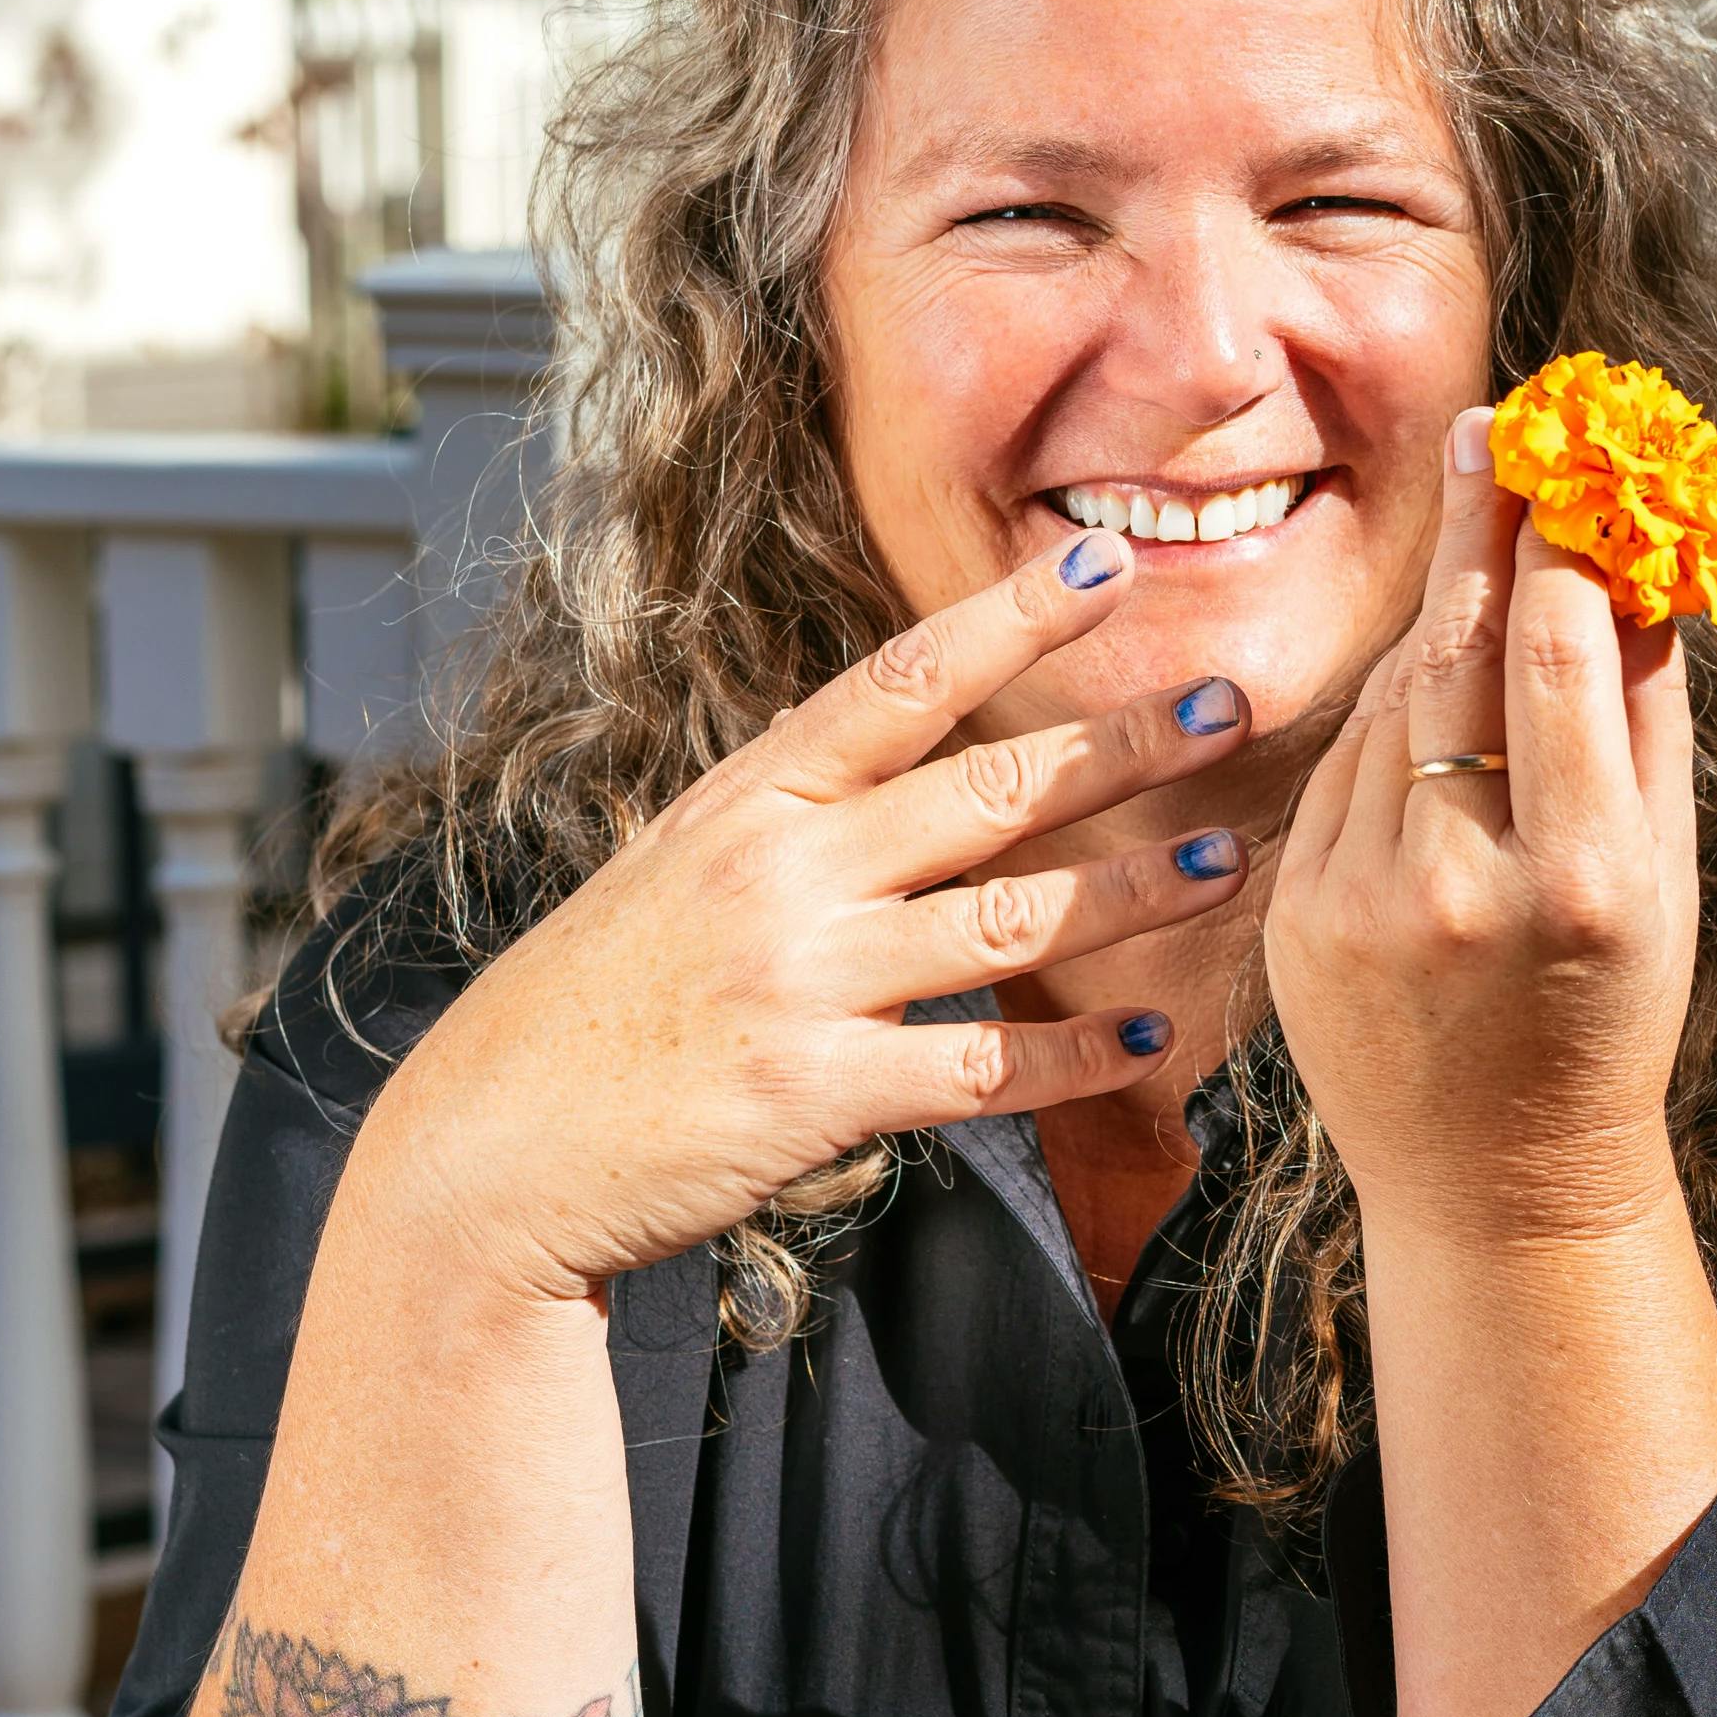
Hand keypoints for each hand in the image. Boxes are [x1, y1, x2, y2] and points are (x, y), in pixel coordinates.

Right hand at [361, 531, 1252, 1300]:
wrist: (489, 1153)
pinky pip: (980, 1068)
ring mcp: (799, 981)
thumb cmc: (591, 1011)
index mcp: (749, 801)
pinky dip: (1078, 1059)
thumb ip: (791, 820)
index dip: (1009, 619)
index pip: (898, 682)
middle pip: (982, 787)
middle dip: (1117, 744)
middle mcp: (780, 873)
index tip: (1106, 563)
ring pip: (1007, 922)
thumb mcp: (676, 873)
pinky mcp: (814, 1095)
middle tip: (1227, 701)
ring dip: (1130, 893)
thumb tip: (897, 762)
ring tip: (1224, 863)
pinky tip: (1153, 1042)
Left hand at [1266, 409, 1698, 1250]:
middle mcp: (1462, 888)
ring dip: (1438, 629)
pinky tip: (1431, 714)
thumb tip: (1640, 560)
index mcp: (1582, 880)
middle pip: (1458, 656)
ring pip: (1391, 705)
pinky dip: (1387, 724)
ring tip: (1487, 577)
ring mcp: (1362, 907)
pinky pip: (1341, 773)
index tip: (1560, 449)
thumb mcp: (1665, 877)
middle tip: (1497, 433)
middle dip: (1482, 535)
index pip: (1558, 655)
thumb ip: (1649, 719)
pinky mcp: (1294, 919)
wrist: (1498, 1184)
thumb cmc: (1608, 1018)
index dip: (1556, 539)